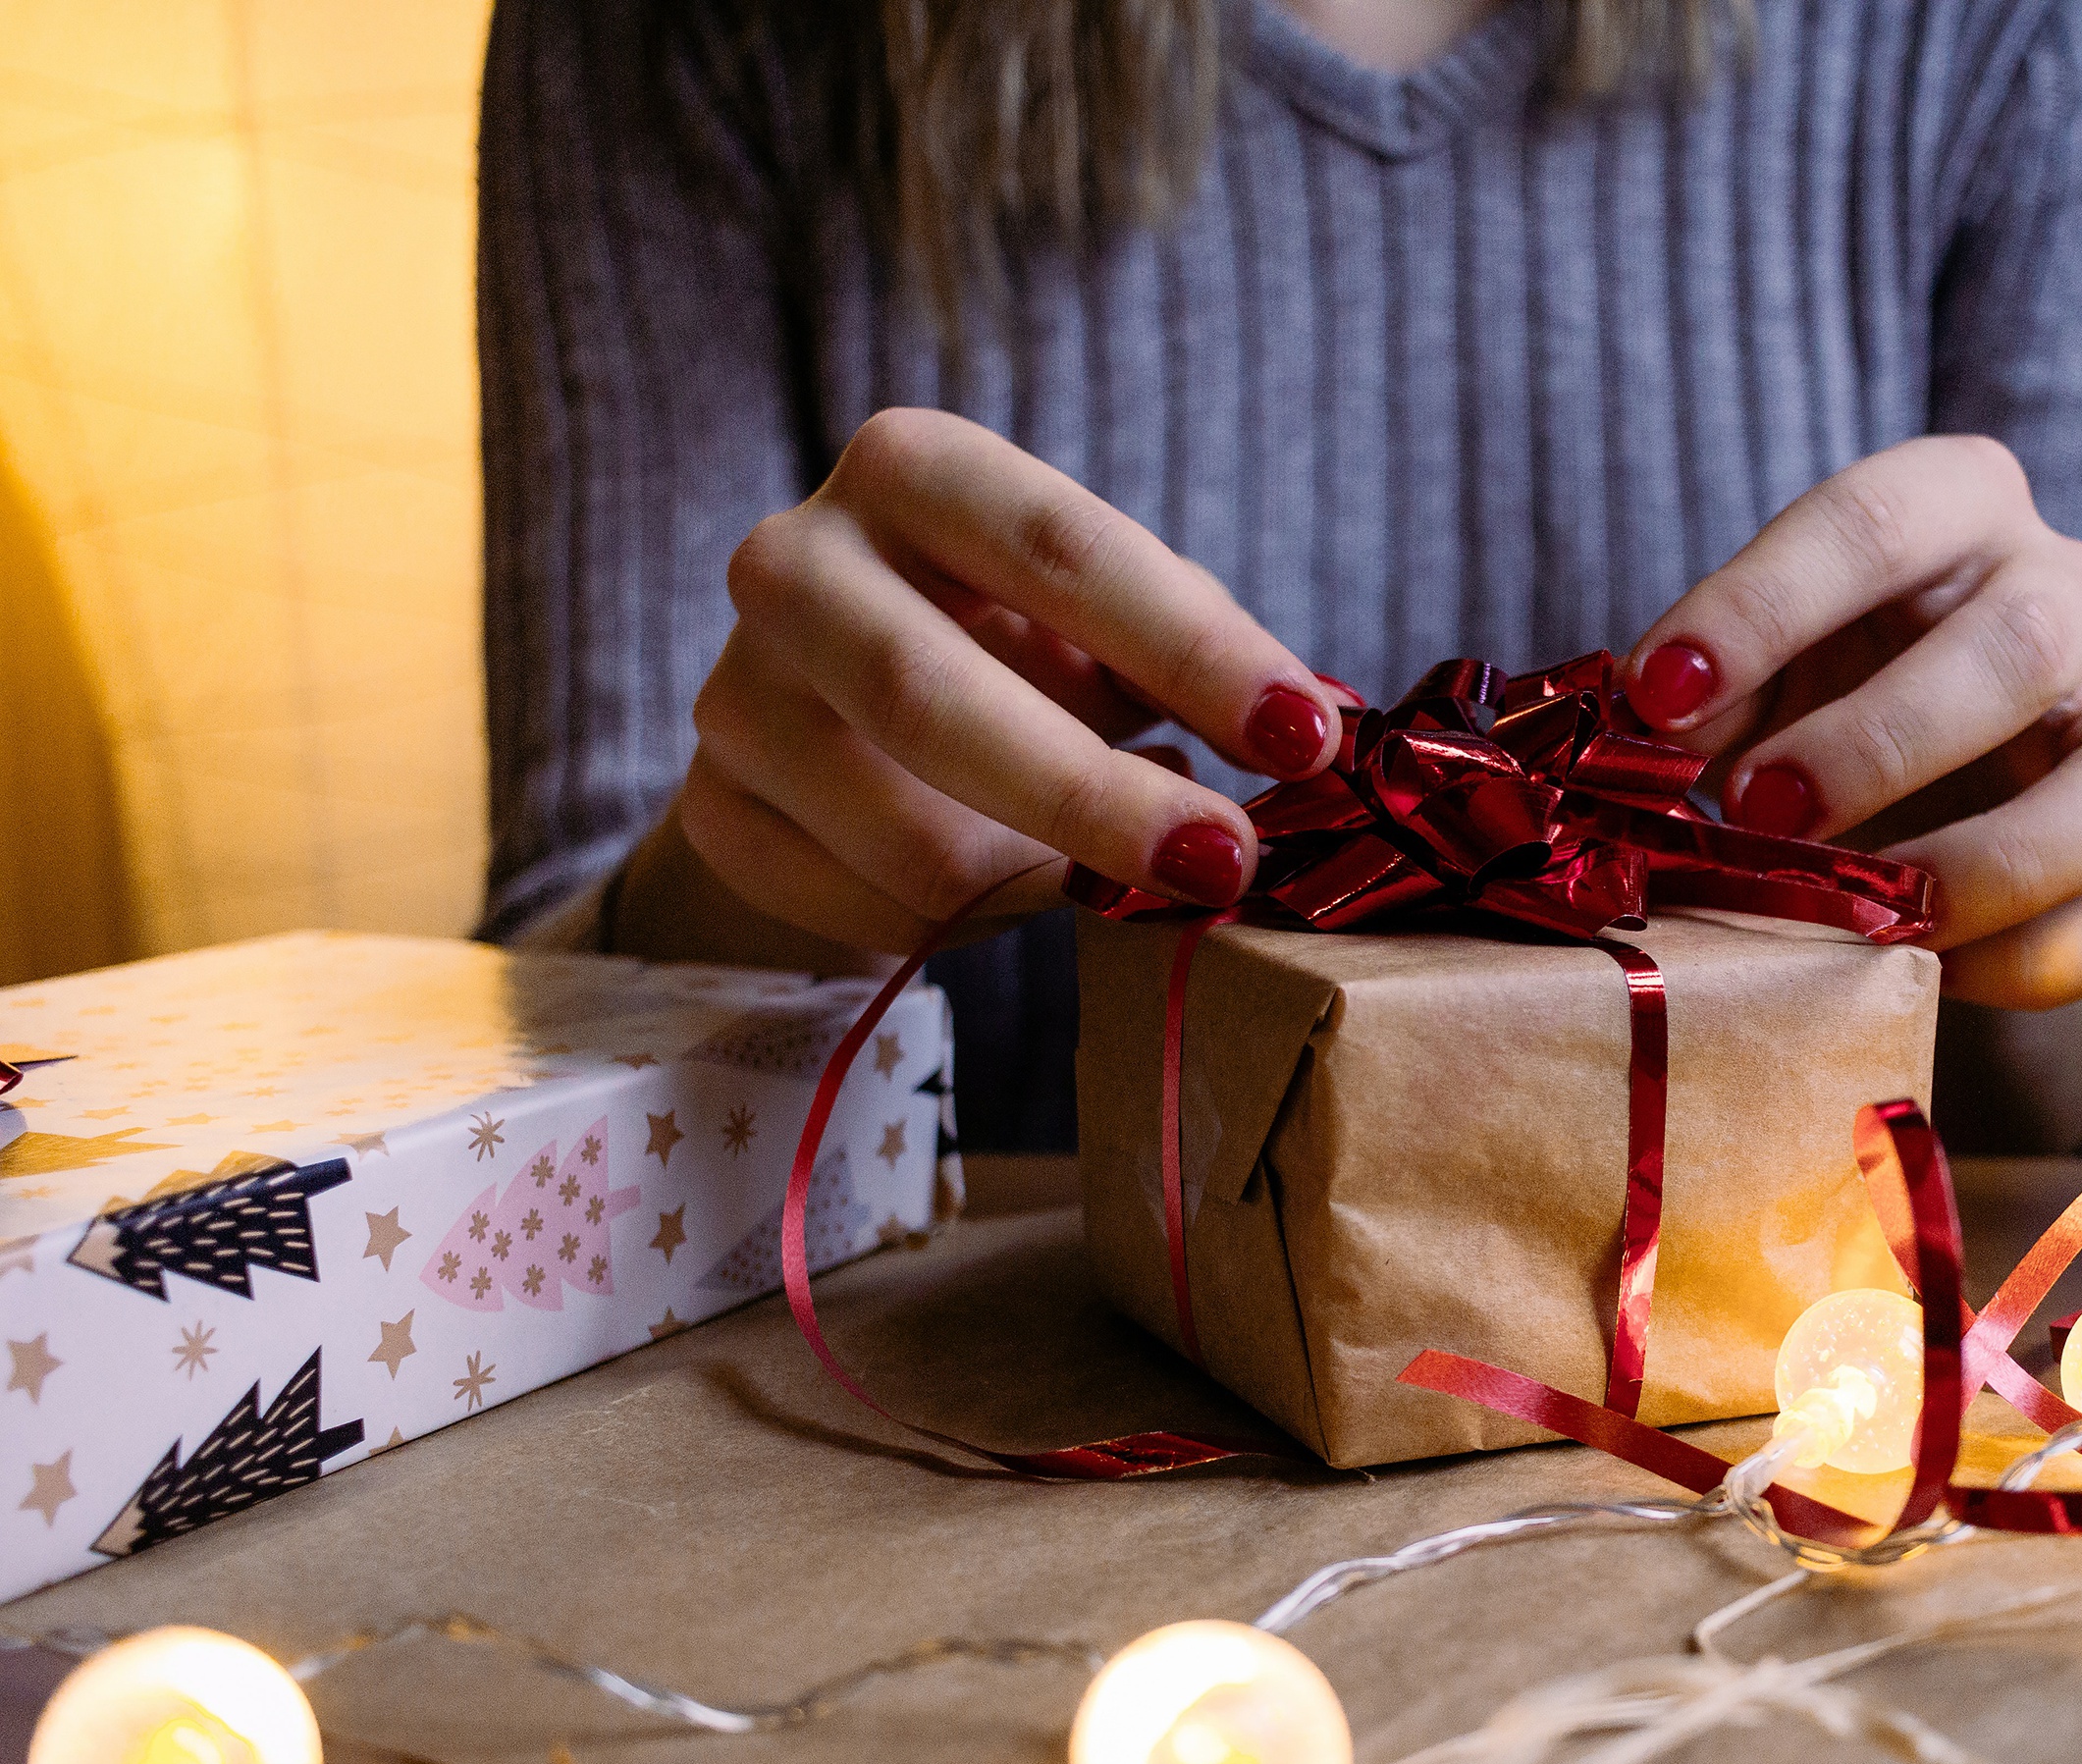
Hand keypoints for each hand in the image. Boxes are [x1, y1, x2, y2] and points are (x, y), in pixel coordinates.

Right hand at [671, 410, 1346, 956]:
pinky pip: (866, 911)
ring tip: (1104, 874)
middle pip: (930, 696)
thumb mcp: (1102, 616)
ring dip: (1037, 881)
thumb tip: (1318, 723)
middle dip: (1095, 797)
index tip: (1303, 736)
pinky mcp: (714, 812)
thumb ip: (1197, 647)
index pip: (1059, 546)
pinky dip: (964, 927)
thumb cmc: (1014, 647)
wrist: (845, 725)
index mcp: (913, 470)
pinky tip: (999, 888)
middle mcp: (794, 561)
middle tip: (1226, 864)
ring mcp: (735, 694)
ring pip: (902, 838)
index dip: (1191, 646)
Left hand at [1621, 435, 2081, 1010]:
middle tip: (1763, 812)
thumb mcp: (1747, 672)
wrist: (1918, 784)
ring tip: (1867, 916)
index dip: (1762, 607)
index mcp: (1955, 506)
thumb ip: (1700, 694)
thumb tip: (1641, 738)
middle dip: (1882, 738)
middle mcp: (2063, 589)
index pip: (1873, 521)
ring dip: (1987, 861)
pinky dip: (2030, 956)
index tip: (1660, 693)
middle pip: (2020, 639)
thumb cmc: (1812, 694)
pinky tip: (1925, 972)